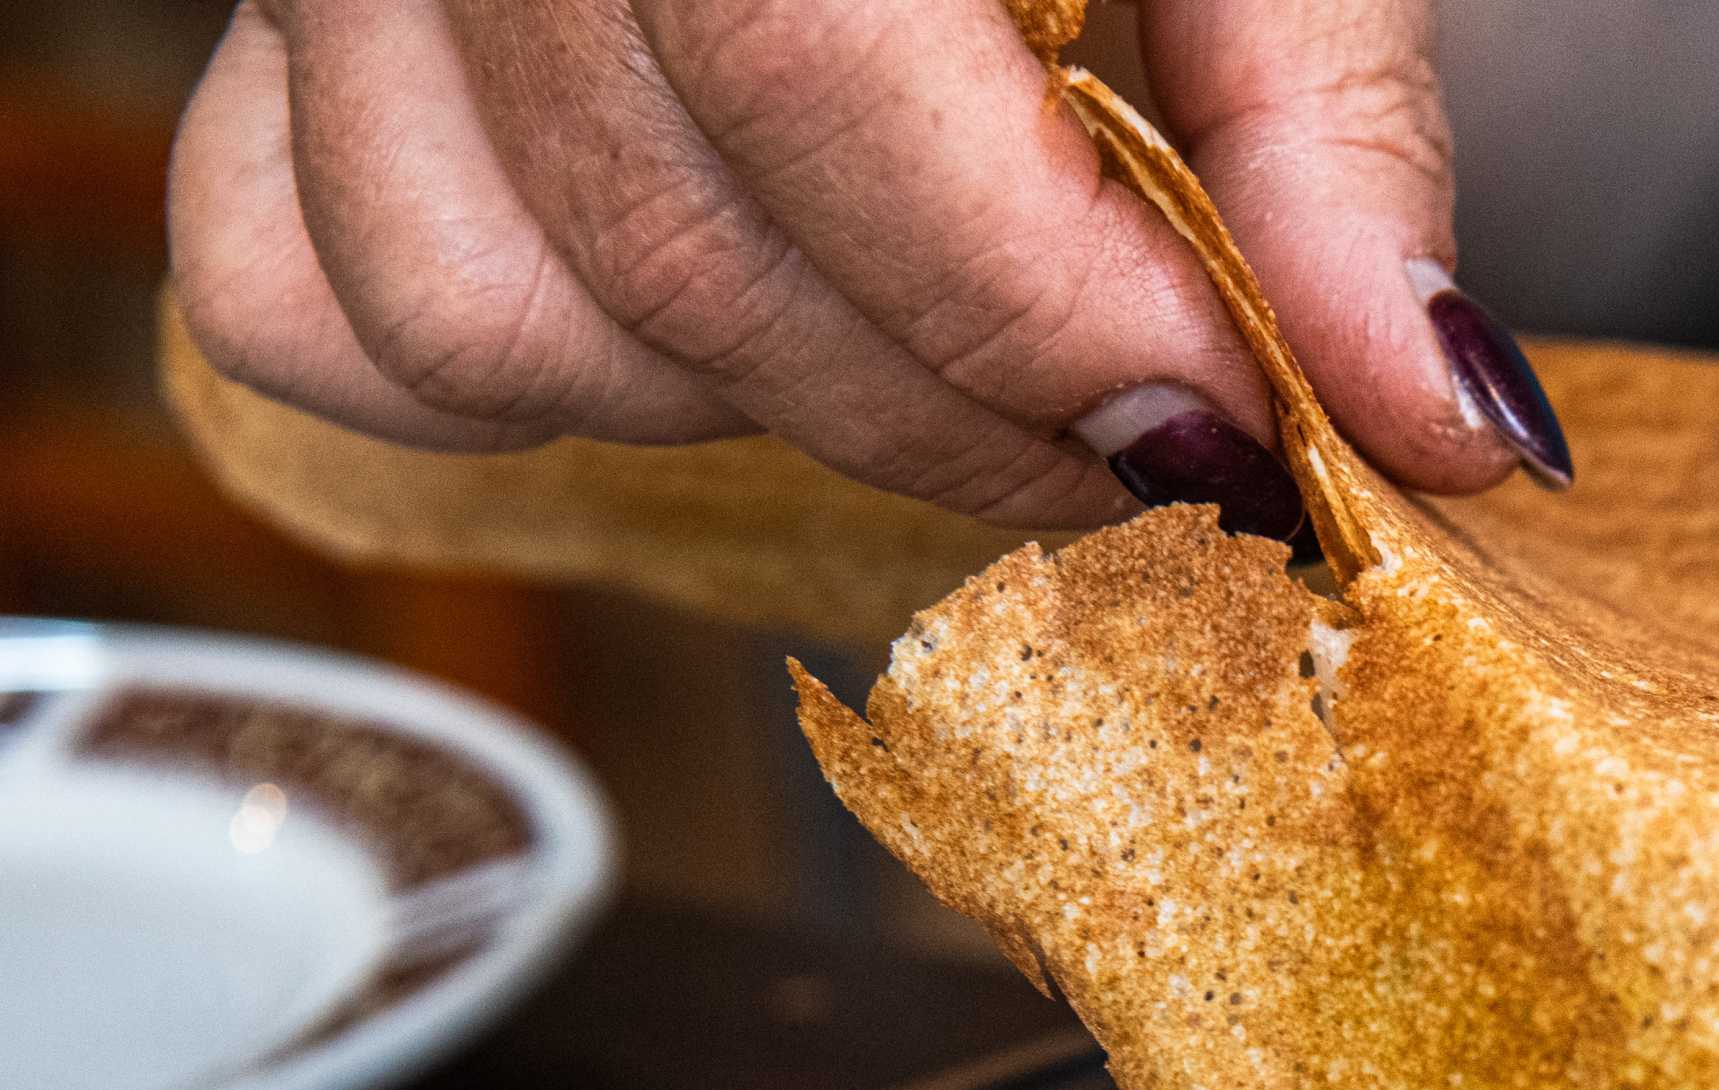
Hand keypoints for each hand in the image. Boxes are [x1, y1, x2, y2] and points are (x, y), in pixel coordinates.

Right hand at [166, 0, 1570, 534]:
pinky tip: (719, 297)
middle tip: (1154, 414)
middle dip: (966, 405)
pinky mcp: (289, 30)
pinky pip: (313, 295)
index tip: (1234, 422)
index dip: (1042, 309)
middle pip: (676, 245)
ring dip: (763, 396)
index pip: (814, 74)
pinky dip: (524, 363)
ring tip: (941, 312)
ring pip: (495, 311)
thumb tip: (1429, 410)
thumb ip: (1322, 112)